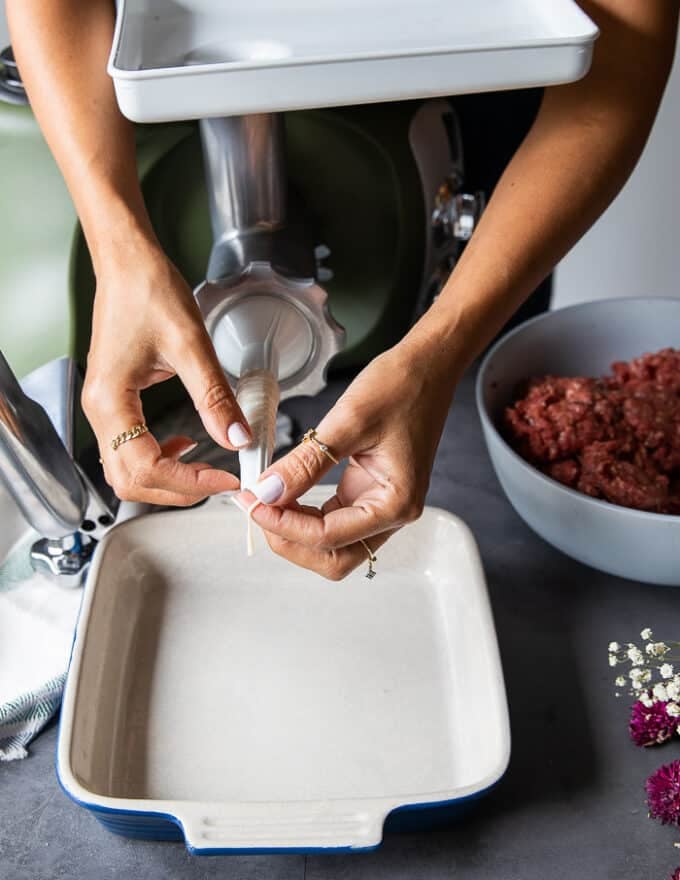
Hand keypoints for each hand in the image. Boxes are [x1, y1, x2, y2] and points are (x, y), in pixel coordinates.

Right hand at [82, 244, 249, 505]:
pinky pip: (132, 448)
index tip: (225, 480)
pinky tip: (187, 445)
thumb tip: (237, 438)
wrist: (129, 263)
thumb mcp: (190, 346)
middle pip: (130, 480)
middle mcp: (100, 411)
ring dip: (168, 478)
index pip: (144, 467)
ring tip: (206, 469)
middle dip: (176, 490)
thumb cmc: (148, 292)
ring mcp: (105, 408)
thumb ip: (214, 397)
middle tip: (218, 482)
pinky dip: (160, 459)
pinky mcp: (115, 402)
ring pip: (128, 469)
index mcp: (110, 401)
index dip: (187, 482)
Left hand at [236, 343, 457, 578]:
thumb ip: (306, 463)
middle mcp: (392, 513)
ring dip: (296, 531)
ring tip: (266, 501)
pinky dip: (305, 514)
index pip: (329, 537)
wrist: (427, 366)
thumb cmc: (401, 387)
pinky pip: (333, 520)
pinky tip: (284, 493)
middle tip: (257, 508)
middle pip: (333, 557)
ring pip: (331, 545)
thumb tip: (268, 492)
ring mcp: (381, 505)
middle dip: (290, 541)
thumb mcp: (348, 421)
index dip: (284, 525)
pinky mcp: (368, 493)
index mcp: (396, 503)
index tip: (253, 502)